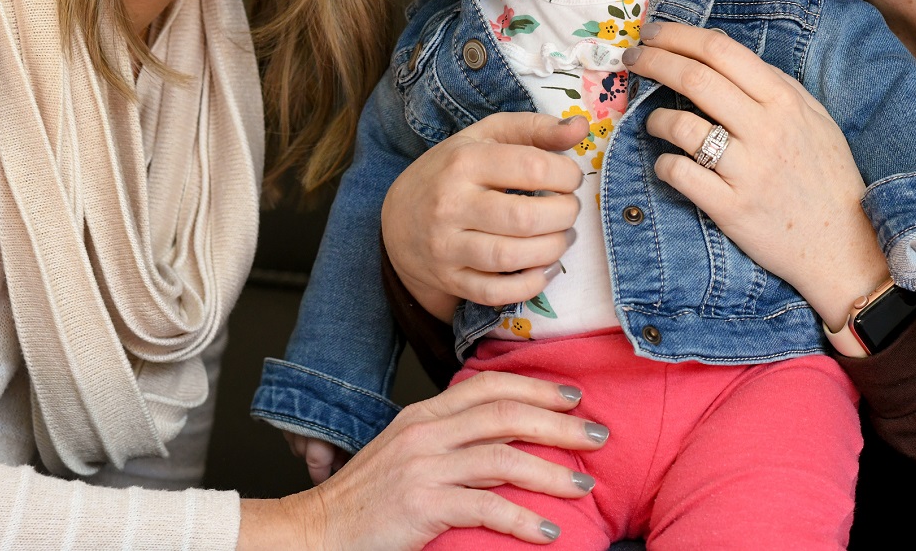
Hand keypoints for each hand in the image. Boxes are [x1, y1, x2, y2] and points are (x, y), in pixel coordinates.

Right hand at [238, 373, 606, 550]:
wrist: (318, 529)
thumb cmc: (368, 495)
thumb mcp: (407, 450)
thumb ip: (449, 436)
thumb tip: (503, 434)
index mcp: (425, 414)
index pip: (489, 385)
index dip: (535, 385)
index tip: (572, 394)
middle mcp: (426, 433)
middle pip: (504, 413)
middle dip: (557, 421)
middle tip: (596, 433)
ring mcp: (424, 468)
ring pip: (502, 457)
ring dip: (551, 470)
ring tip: (584, 484)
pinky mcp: (423, 506)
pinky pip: (485, 506)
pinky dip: (521, 518)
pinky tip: (548, 530)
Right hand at [381, 113, 588, 319]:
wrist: (397, 218)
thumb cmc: (451, 170)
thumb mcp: (485, 136)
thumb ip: (534, 128)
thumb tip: (581, 128)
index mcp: (464, 161)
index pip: (532, 167)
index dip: (566, 174)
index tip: (570, 177)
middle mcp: (451, 204)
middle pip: (525, 217)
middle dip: (564, 214)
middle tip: (569, 209)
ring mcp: (447, 246)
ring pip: (512, 256)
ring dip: (552, 248)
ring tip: (561, 236)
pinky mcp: (450, 278)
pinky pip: (497, 291)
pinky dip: (531, 284)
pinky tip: (545, 267)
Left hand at [624, 22, 888, 328]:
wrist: (843, 246)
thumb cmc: (826, 176)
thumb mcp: (814, 118)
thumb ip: (773, 85)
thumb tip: (723, 55)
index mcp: (784, 100)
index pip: (720, 50)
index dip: (677, 35)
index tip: (652, 32)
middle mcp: (766, 129)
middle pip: (694, 78)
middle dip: (653, 61)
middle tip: (631, 58)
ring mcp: (747, 170)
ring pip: (680, 125)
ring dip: (654, 117)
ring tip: (653, 121)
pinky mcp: (731, 208)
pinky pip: (679, 172)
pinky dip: (663, 163)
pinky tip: (667, 162)